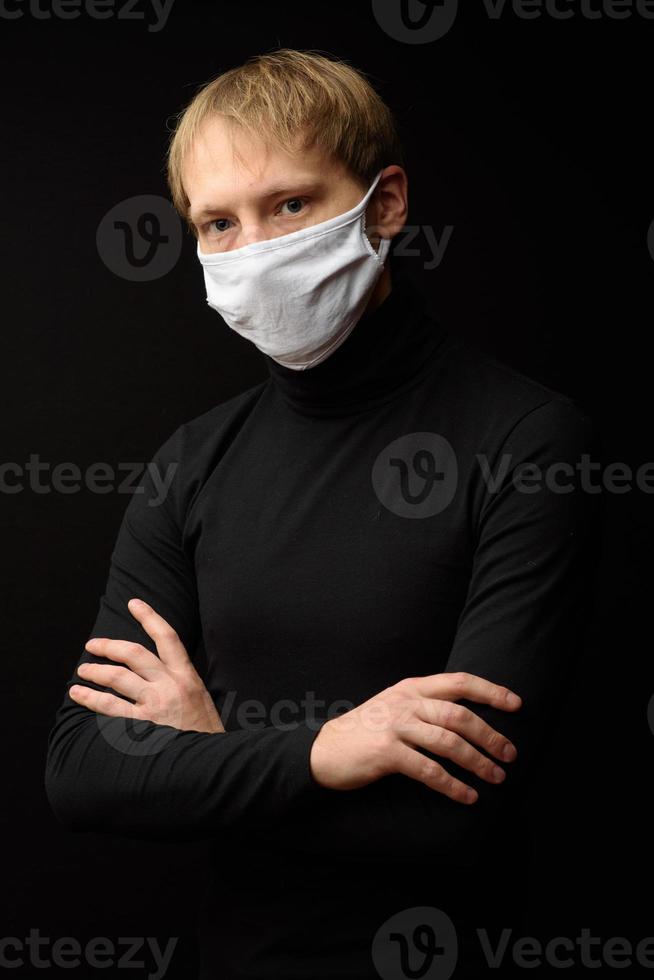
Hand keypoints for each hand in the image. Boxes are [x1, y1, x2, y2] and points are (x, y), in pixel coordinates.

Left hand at [69, 598, 223, 733]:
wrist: (213, 762)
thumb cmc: (205, 734)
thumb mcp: (201, 700)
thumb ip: (182, 683)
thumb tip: (158, 672)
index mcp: (188, 676)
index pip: (168, 637)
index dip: (150, 617)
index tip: (134, 603)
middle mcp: (171, 685)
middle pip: (134, 653)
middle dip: (110, 645)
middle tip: (93, 645)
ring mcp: (155, 704)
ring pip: (118, 677)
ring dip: (95, 671)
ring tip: (82, 671)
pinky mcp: (142, 726)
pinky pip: (110, 707)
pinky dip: (91, 698)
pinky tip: (78, 695)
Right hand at [309, 672, 521, 803]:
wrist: (324, 751)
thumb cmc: (366, 731)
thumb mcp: (395, 706)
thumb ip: (425, 706)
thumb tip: (469, 719)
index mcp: (411, 688)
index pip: (458, 681)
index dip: (490, 691)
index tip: (516, 704)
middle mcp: (406, 702)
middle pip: (459, 715)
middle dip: (491, 735)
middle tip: (511, 754)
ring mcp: (395, 726)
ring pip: (448, 742)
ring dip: (477, 762)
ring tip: (496, 778)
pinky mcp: (387, 753)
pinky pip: (428, 770)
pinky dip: (452, 785)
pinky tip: (467, 796)